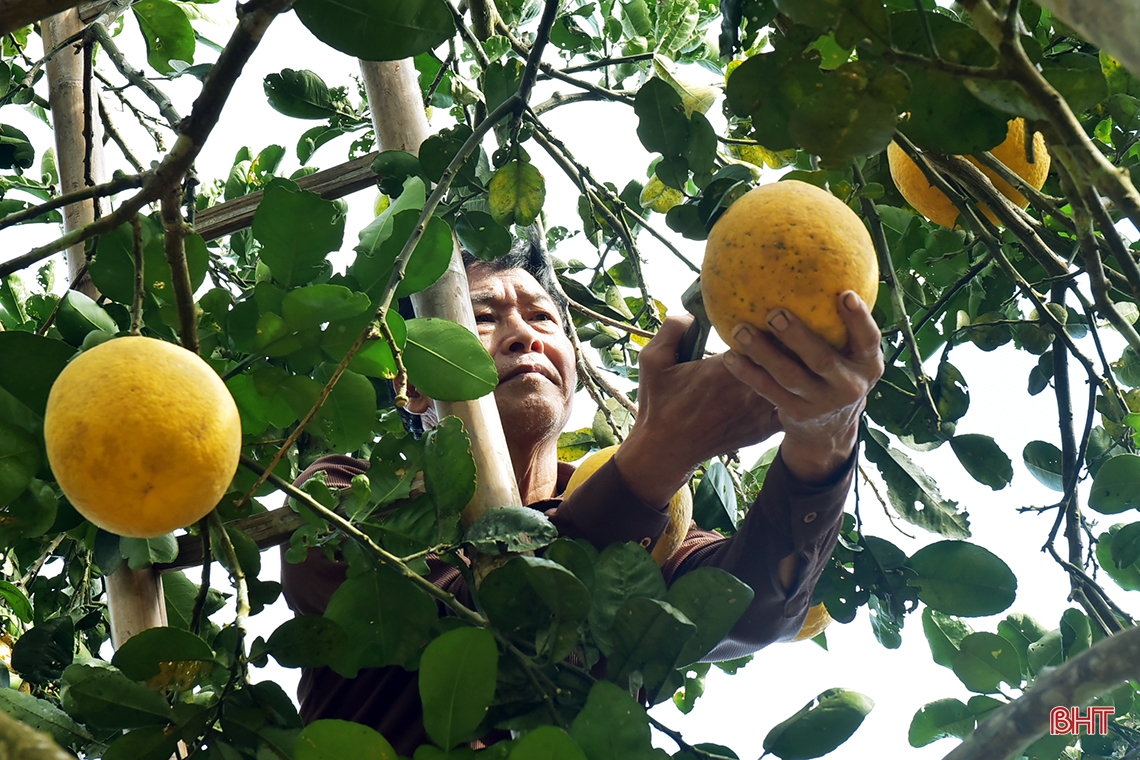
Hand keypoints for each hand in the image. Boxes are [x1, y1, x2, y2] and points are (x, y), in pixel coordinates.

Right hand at [614, 315, 782, 506]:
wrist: (666, 450)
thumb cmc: (659, 405)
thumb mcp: (652, 361)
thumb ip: (672, 329)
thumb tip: (693, 313)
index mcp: (724, 369)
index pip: (762, 339)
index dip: (772, 325)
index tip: (774, 314)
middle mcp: (747, 390)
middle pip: (784, 359)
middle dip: (792, 342)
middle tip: (796, 327)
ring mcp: (759, 412)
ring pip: (792, 384)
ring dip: (798, 368)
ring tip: (803, 353)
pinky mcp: (764, 429)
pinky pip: (791, 409)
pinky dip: (797, 396)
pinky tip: (800, 386)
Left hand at [722, 291, 882, 483]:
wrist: (828, 430)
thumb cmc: (837, 373)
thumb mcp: (852, 355)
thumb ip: (841, 326)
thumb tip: (823, 268)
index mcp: (868, 365)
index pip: (868, 340)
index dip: (858, 319)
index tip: (844, 294)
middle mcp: (849, 386)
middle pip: (821, 360)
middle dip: (798, 337)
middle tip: (774, 313)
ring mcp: (822, 403)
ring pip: (789, 376)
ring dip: (763, 352)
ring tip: (741, 330)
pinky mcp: (796, 414)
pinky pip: (767, 390)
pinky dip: (748, 373)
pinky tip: (731, 355)